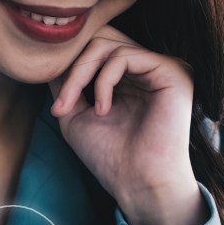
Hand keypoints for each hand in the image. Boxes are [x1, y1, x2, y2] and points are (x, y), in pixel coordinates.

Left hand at [48, 25, 206, 224]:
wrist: (138, 185)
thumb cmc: (110, 157)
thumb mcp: (75, 114)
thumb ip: (65, 83)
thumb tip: (50, 56)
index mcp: (131, 78)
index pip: (94, 49)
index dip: (69, 67)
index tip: (55, 103)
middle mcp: (148, 69)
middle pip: (100, 38)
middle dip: (73, 67)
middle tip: (61, 102)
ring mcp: (162, 68)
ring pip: (107, 45)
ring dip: (80, 75)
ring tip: (72, 107)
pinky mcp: (173, 71)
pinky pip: (124, 56)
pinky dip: (103, 81)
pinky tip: (102, 109)